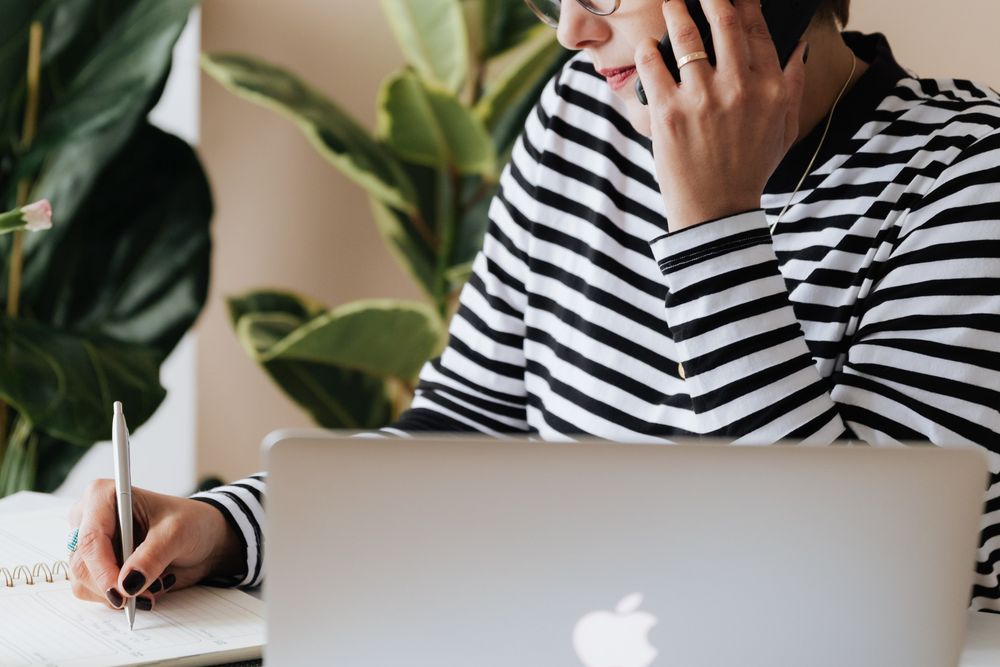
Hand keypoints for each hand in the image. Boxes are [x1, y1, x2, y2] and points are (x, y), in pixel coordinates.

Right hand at [68, 480, 243, 609]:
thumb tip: (127, 583)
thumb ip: (152, 556)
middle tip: (147, 593)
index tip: (122, 591)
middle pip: (82, 564)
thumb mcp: (177, 533)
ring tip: (154, 585)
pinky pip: (93, 592)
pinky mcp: (96, 566)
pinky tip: (146, 586)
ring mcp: (91, 545)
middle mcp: (89, 519)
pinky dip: (120, 597)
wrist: (202, 537)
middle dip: (114, 585)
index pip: (91, 537)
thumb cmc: (191, 522)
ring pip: (83, 582)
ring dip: (119, 593)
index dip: (103, 568)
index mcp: (104, 496)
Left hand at [634, 0, 807, 231]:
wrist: (716, 211)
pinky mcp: (669, 112)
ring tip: (669, 2)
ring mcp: (703, 98)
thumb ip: (794, 85)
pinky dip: (648, 50)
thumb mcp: (785, 129)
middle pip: (725, 20)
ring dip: (676, 10)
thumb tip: (799, 47)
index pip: (758, 28)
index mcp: (770, 88)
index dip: (744, 2)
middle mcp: (739, 87)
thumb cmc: (749, 170)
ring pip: (687, 35)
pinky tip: (648, 46)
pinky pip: (653, 65)